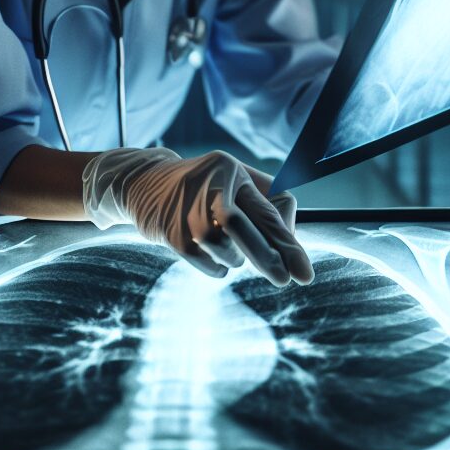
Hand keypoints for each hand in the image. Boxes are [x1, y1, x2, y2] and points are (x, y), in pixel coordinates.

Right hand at [82, 147, 312, 286]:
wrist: (144, 184)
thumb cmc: (204, 185)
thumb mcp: (236, 180)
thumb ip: (267, 204)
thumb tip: (290, 238)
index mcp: (230, 170)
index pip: (264, 210)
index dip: (287, 242)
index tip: (304, 273)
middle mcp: (207, 187)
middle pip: (242, 227)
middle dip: (267, 257)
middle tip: (284, 279)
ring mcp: (186, 212)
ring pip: (227, 251)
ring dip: (236, 259)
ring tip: (227, 245)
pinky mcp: (172, 235)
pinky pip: (210, 265)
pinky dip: (219, 267)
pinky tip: (212, 254)